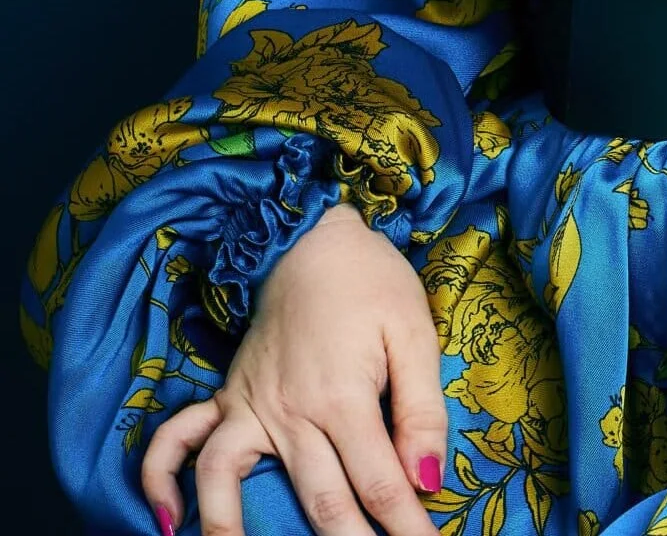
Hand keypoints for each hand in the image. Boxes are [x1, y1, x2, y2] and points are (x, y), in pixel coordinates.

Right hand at [141, 199, 448, 535]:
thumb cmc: (372, 282)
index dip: (405, 524)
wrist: (312, 236)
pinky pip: (176, 443)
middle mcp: (289, 412)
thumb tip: (426, 478)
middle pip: (320, 500)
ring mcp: (249, 406)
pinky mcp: (226, 397)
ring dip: (235, 529)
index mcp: (343, 397)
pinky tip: (169, 520)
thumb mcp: (414, 333)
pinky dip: (162, 481)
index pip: (379, 482)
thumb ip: (421, 409)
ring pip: (232, 483)